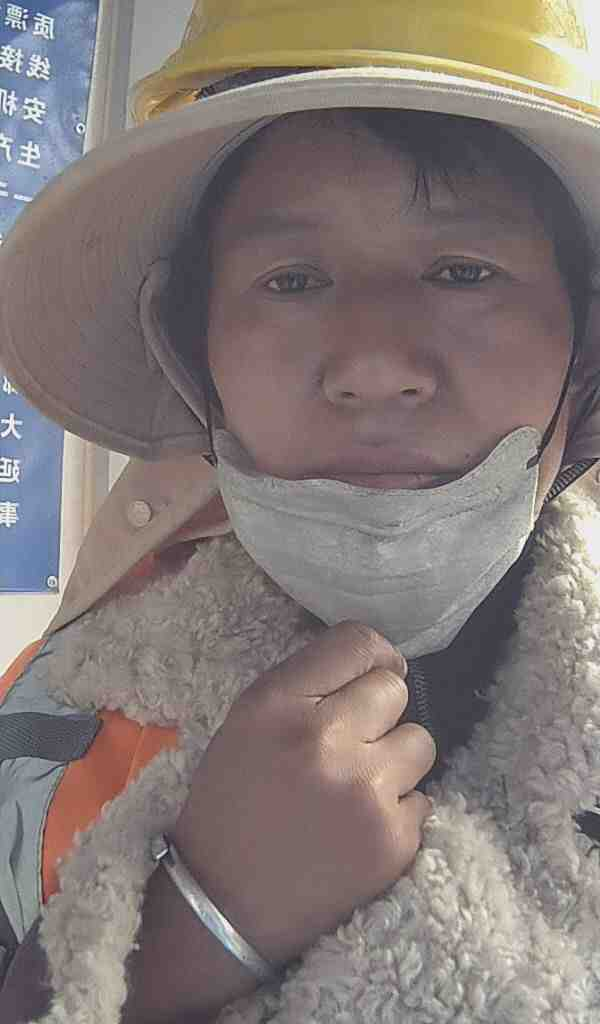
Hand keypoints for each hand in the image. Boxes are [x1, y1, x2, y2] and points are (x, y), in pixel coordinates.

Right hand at [173, 621, 435, 967]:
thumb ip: (306, 686)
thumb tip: (379, 662)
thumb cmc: (232, 806)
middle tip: (351, 744)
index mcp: (276, 704)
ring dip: (396, 760)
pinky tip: (357, 830)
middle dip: (378, 713)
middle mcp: (323, 738)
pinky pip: (424, 799)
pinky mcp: (393, 840)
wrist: (222, 908)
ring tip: (357, 789)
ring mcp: (364, 791)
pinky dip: (397, 812)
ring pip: (421, 742)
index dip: (373, 656)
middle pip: (394, 689)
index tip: (373, 674)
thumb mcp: (246, 725)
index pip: (357, 642)